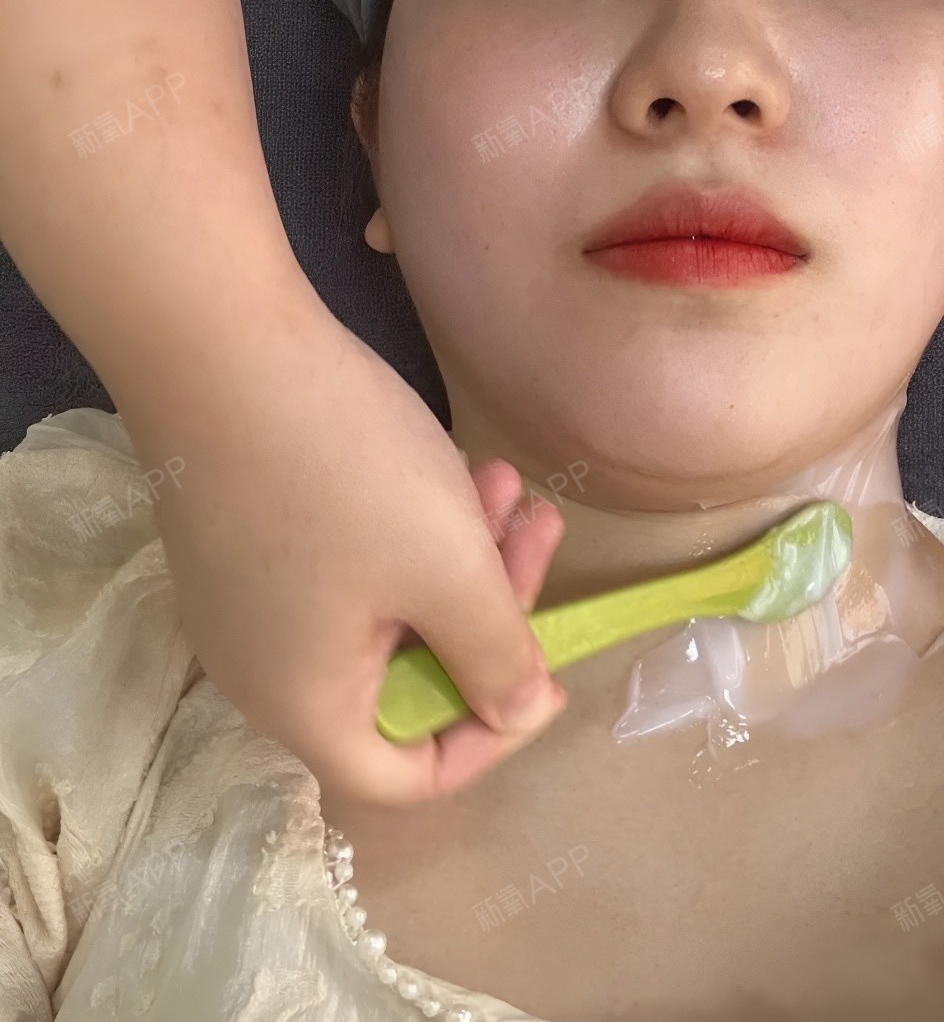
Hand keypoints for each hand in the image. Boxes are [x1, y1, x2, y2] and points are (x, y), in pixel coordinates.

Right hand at [115, 299, 567, 806]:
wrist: (220, 345)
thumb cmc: (346, 474)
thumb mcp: (449, 570)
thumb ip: (497, 656)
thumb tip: (518, 715)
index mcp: (302, 705)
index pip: (403, 778)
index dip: (488, 739)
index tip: (544, 668)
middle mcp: (265, 667)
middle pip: (405, 680)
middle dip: (489, 610)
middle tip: (538, 532)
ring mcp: (250, 596)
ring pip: (386, 608)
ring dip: (459, 552)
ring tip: (509, 483)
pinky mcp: (250, 534)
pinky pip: (348, 563)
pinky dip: (410, 527)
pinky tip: (455, 464)